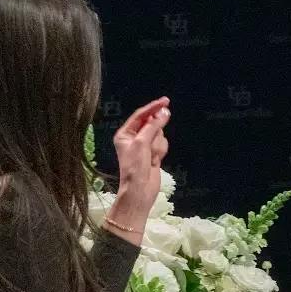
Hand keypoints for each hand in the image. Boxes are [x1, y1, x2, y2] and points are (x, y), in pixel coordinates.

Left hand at [108, 98, 170, 231]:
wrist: (140, 191)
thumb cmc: (135, 167)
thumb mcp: (142, 143)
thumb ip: (153, 125)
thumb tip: (165, 112)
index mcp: (125, 134)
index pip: (140, 115)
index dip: (153, 108)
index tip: (166, 101)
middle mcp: (133, 138)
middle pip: (151, 124)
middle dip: (155, 133)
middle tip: (152, 143)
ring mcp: (144, 146)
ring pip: (159, 134)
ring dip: (158, 144)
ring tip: (151, 157)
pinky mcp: (153, 154)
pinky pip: (162, 144)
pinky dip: (161, 150)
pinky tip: (156, 160)